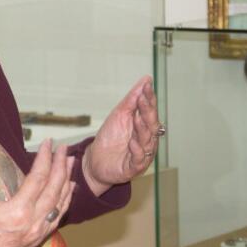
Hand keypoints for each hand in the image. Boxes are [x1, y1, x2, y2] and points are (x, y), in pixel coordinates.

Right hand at [0, 140, 75, 246]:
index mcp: (18, 211)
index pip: (38, 178)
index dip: (45, 158)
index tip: (48, 142)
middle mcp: (33, 222)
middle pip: (54, 189)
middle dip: (61, 166)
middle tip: (64, 148)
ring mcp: (37, 233)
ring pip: (60, 204)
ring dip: (67, 182)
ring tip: (70, 164)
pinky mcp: (37, 240)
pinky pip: (57, 218)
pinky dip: (64, 202)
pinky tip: (67, 192)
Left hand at [82, 76, 160, 195]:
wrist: (95, 160)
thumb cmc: (110, 137)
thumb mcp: (119, 115)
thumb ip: (132, 99)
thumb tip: (146, 79)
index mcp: (144, 127)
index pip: (149, 111)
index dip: (149, 99)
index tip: (146, 87)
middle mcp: (146, 140)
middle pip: (151, 126)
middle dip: (148, 112)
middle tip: (143, 100)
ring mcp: (142, 154)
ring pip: (147, 142)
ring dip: (142, 130)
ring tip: (138, 119)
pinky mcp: (133, 167)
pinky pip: (139, 159)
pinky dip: (137, 151)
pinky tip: (132, 142)